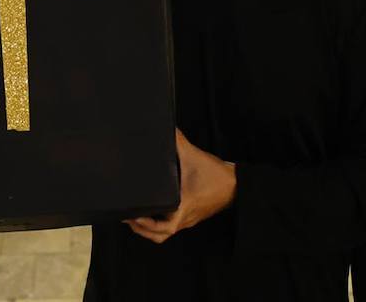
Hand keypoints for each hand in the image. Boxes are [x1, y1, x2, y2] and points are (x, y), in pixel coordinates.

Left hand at [125, 129, 235, 244]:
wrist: (237, 184)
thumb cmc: (216, 175)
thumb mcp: (194, 156)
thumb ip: (178, 141)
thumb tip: (167, 129)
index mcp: (182, 208)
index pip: (161, 229)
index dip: (144, 226)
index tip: (131, 216)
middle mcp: (184, 219)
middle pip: (159, 236)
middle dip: (141, 229)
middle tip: (128, 217)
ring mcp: (189, 219)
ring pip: (166, 233)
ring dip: (150, 228)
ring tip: (137, 216)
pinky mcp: (193, 215)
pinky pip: (173, 225)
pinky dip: (160, 223)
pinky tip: (154, 210)